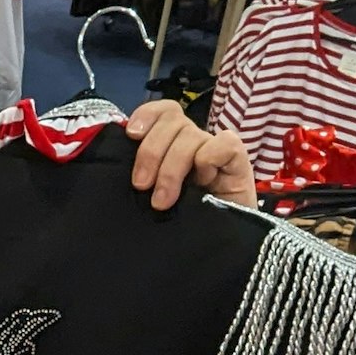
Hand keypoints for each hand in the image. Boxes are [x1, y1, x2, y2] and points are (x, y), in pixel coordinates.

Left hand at [126, 100, 255, 210]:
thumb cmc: (182, 219)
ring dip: (172, 169)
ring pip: (191, 135)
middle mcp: (194, 140)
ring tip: (163, 201)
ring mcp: (217, 148)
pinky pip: (223, 144)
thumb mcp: (152, 193)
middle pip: (172, 120)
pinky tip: (205, 182)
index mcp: (173, 141)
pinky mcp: (239, 159)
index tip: (131, 135)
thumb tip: (116, 158)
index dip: (146, 115)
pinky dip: (209, 160)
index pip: (163, 110)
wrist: (219, 244)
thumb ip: (141, 172)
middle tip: (141, 186)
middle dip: (150, 153)